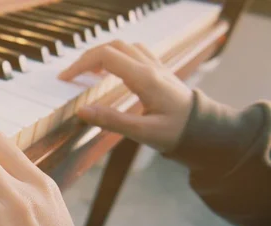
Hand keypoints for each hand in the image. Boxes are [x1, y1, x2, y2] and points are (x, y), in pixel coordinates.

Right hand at [59, 40, 192, 151]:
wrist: (205, 131)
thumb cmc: (177, 133)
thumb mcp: (143, 132)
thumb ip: (111, 121)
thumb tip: (81, 112)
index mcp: (145, 78)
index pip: (106, 56)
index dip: (81, 65)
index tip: (65, 79)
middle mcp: (151, 67)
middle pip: (112, 46)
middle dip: (88, 58)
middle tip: (71, 76)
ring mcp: (157, 66)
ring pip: (124, 46)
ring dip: (102, 54)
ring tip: (88, 73)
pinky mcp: (159, 71)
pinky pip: (135, 52)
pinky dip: (117, 56)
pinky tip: (111, 71)